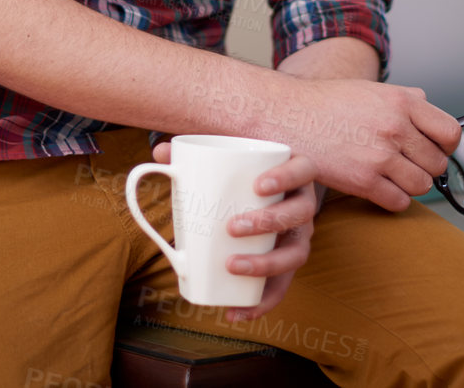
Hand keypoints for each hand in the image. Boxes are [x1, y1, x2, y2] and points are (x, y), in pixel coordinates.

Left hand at [150, 142, 321, 320]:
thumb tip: (159, 150)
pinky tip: (237, 312)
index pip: (304, 170)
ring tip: (232, 265)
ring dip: (266, 264)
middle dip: (269, 222)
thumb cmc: (244, 177)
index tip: (258, 186)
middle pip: (301, 213)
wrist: (261, 198)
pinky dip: (262, 303)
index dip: (286, 177)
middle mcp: (303, 206)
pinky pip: (281, 288)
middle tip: (232, 227)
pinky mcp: (286, 265)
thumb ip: (195, 155)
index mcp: (296, 174)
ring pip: (296, 254)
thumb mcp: (227, 162)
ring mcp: (298, 237)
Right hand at [269, 77, 461, 211]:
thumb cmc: (326, 103)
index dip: (445, 145)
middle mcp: (395, 128)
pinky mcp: (363, 181)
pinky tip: (378, 187)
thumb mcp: (371, 89)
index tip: (434, 149)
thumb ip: (403, 98)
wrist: (288, 116)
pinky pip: (398, 202)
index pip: (451, 132)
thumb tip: (427, 104)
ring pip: (421, 186)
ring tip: (390, 175)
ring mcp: (380, 156)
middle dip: (425, 167)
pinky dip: (393, 199)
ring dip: (409, 185)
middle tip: (406, 164)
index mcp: (402, 102)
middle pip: (437, 163)